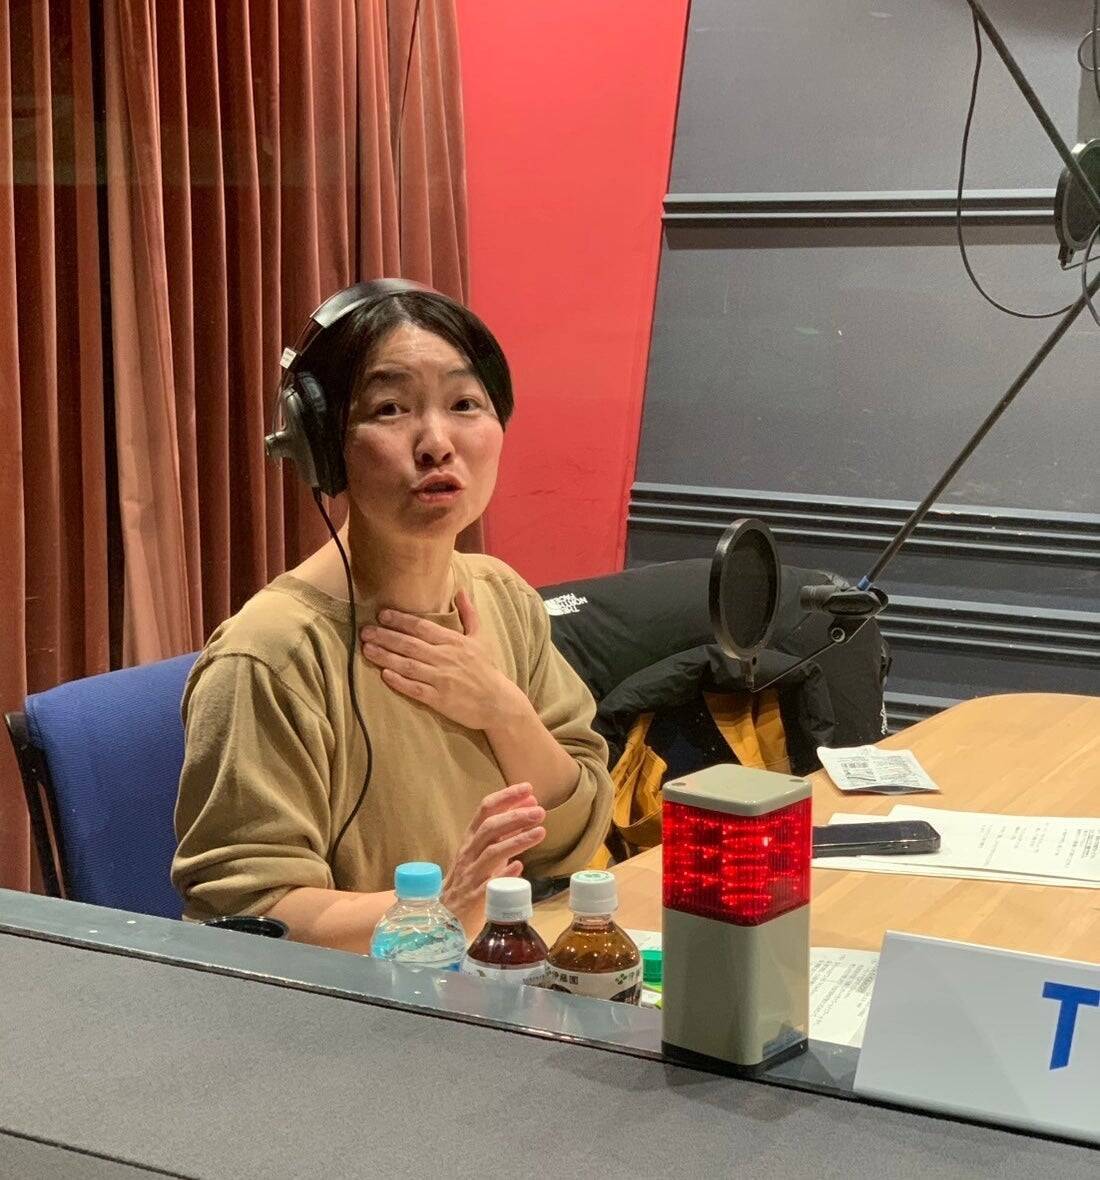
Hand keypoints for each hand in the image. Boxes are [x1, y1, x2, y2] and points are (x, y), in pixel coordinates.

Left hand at [360, 589, 521, 730]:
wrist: (498, 702)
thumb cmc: (486, 669)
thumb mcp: (480, 638)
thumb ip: (469, 614)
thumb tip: (460, 590)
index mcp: (454, 642)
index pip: (423, 627)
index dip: (401, 620)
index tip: (382, 614)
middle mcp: (446, 658)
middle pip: (410, 644)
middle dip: (385, 636)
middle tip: (365, 631)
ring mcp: (442, 679)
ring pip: (409, 665)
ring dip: (386, 656)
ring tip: (366, 650)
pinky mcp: (440, 700)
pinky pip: (415, 688)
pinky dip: (399, 681)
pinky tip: (384, 674)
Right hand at [441, 782, 545, 932]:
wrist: (444, 917)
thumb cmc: (467, 882)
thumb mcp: (484, 855)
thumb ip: (505, 836)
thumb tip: (528, 814)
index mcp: (470, 840)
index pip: (485, 810)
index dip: (506, 797)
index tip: (528, 789)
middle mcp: (468, 854)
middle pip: (489, 828)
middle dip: (515, 817)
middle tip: (539, 811)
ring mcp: (470, 875)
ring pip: (492, 853)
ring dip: (517, 840)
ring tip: (540, 832)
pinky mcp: (474, 898)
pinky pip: (488, 884)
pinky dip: (504, 874)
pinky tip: (520, 867)